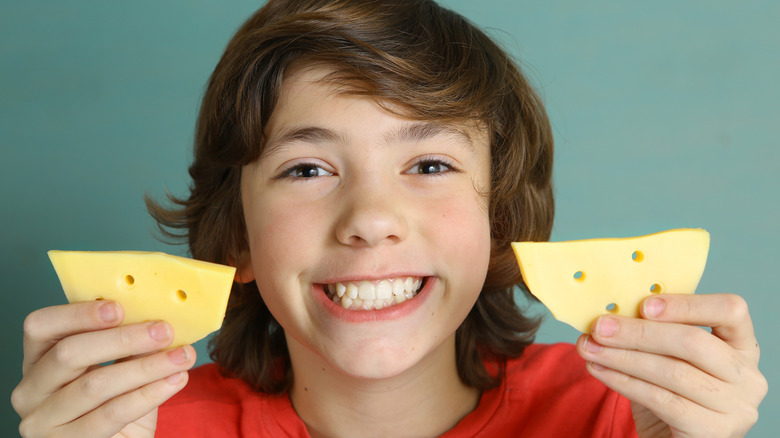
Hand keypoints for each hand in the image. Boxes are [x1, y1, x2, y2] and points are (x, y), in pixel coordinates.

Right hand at [11, 301, 195, 436]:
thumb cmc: (115, 403)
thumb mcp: (117, 368)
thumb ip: (127, 346)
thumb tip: (156, 321)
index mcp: (38, 360)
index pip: (41, 327)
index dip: (77, 315)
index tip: (119, 308)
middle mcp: (31, 391)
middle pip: (68, 354)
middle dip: (122, 339)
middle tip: (164, 331)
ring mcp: (43, 422)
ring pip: (94, 385)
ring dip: (146, 367)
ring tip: (182, 357)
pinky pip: (111, 414)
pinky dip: (148, 394)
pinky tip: (173, 380)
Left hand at [576, 293, 766, 437]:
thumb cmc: (670, 390)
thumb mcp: (668, 356)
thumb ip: (654, 332)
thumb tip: (610, 313)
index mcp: (741, 345)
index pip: (731, 310)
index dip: (686, 305)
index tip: (643, 304)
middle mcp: (747, 376)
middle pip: (694, 342)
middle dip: (639, 332)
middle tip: (600, 327)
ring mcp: (735, 407)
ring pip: (673, 372)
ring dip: (623, 357)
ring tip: (589, 348)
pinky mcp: (713, 432)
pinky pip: (661, 400)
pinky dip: (624, 382)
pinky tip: (600, 370)